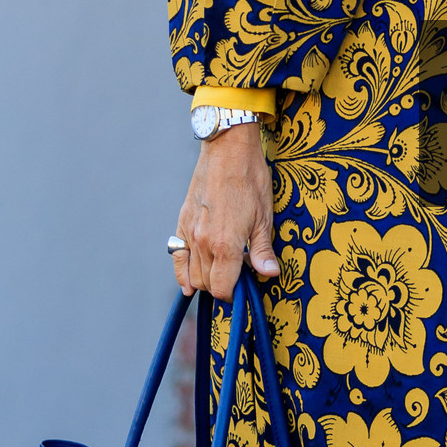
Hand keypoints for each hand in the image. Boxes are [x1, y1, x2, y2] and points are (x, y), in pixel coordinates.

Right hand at [171, 124, 279, 301]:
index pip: (223, 288)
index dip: (233, 295)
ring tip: (222, 273)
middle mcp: (203, 243)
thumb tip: (269, 274)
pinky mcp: (182, 223)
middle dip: (222, 288)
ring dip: (205, 280)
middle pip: (206, 284)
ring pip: (191, 274)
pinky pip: (177, 256)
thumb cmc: (250, 180)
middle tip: (238, 279)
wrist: (227, 150)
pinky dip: (182, 272)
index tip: (244, 289)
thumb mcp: (264, 217)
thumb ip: (262, 250)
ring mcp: (189, 233)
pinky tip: (188, 281)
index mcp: (225, 244)